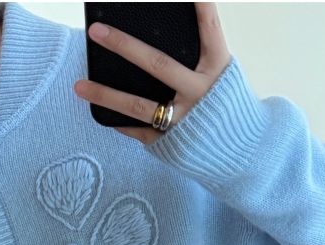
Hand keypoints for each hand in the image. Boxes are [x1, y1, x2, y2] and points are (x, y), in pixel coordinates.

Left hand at [73, 2, 231, 145]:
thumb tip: (155, 42)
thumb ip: (198, 59)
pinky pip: (138, 129)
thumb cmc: (226, 105)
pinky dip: (119, 121)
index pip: (208, 30)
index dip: (200, 7)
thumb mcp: (222, 76)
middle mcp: (200, 92)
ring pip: (138, 105)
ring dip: (105, 95)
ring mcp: (184, 119)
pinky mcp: (171, 142)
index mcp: (218, 68)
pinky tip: (100, 112)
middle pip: (157, 64)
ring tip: (78, 86)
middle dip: (124, 46)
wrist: (245, 150)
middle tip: (96, 32)